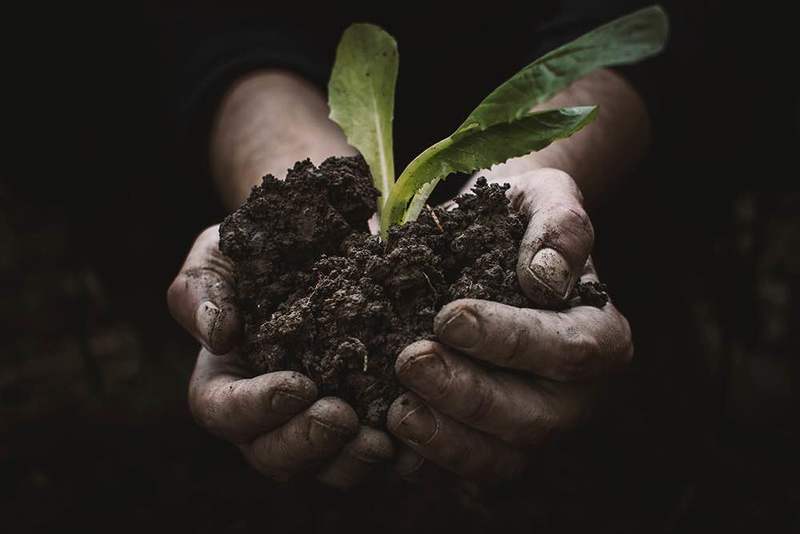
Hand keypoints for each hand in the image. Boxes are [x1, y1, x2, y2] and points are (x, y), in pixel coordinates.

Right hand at [168, 226, 392, 487]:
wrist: (313, 247)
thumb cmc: (253, 255)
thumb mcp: (215, 258)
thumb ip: (201, 293)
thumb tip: (218, 336)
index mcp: (224, 384)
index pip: (225, 412)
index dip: (257, 408)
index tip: (297, 386)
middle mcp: (268, 418)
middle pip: (275, 456)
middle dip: (308, 443)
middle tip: (342, 418)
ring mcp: (316, 425)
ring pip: (328, 467)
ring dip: (353, 461)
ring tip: (381, 440)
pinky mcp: (364, 422)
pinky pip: (378, 456)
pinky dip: (397, 456)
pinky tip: (416, 439)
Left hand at [387, 168, 632, 481]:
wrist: (491, 243)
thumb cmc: (522, 218)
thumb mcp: (547, 197)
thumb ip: (560, 226)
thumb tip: (546, 279)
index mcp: (601, 337)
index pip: (567, 349)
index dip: (509, 339)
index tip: (449, 317)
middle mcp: (575, 396)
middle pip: (533, 417)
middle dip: (468, 395)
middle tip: (410, 361)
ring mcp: (534, 427)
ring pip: (500, 459)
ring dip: (446, 440)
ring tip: (396, 410)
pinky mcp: (492, 444)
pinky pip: (464, 471)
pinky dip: (429, 464)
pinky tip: (390, 439)